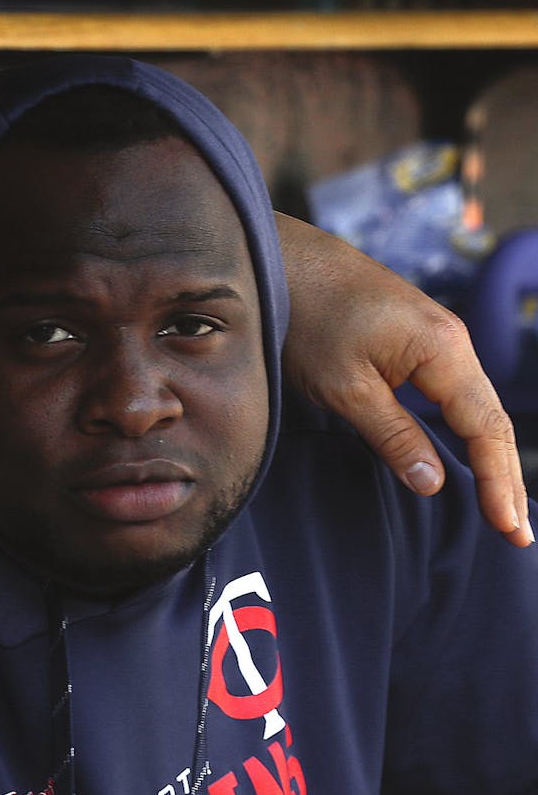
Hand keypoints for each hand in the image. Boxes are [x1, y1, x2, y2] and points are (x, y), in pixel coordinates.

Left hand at [276, 211, 531, 546]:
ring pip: (472, 405)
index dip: (499, 482)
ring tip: (500, 505)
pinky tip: (462, 453)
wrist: (280, 260)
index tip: (510, 530)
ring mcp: (434, 336)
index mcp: (443, 350)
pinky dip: (464, 428)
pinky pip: (452, 391)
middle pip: (489, 418)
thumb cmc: (307, 317)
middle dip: (505, 477)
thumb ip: (391, 434)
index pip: (485, 428)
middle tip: (517, 534)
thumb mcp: (344, 386)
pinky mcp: (412, 337)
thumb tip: (433, 483)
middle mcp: (450, 341)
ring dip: (487, 455)